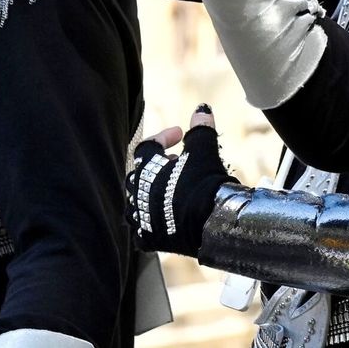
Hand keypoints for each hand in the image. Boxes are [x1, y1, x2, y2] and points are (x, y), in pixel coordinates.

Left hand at [127, 105, 235, 256]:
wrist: (211, 224)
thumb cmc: (205, 183)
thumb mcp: (204, 150)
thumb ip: (200, 129)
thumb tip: (202, 110)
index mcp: (146, 170)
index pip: (147, 146)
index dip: (163, 137)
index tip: (180, 134)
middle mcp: (138, 194)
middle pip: (140, 174)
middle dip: (158, 166)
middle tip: (177, 162)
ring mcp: (142, 219)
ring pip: (140, 202)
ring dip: (154, 193)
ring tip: (173, 190)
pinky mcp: (150, 239)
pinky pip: (145, 229)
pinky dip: (154, 220)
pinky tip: (169, 216)